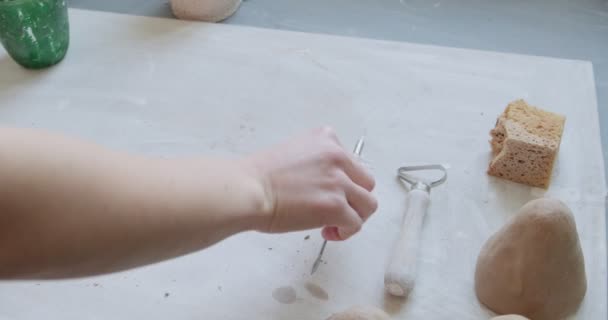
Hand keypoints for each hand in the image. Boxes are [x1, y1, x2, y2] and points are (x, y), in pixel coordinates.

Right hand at [247, 127, 376, 239]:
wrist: (247, 189)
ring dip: (355, 216)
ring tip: (334, 224)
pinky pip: (355, 223)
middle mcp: (336, 156)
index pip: (352, 162)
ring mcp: (338, 181)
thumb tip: (324, 185)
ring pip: (368, 204)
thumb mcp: (292, 153)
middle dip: (354, 199)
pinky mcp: (335, 206)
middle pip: (366, 182)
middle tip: (336, 211)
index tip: (328, 192)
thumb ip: (316, 162)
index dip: (344, 182)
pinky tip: (328, 232)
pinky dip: (346, 232)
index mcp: (326, 138)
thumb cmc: (258, 177)